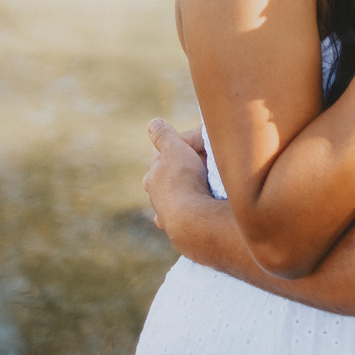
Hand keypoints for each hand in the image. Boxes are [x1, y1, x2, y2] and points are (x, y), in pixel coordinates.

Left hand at [143, 117, 213, 249]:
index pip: (164, 154)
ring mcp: (166, 214)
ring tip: (194, 187)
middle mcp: (156, 195)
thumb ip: (164, 136)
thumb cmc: (184, 180)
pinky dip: (183, 213)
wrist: (191, 220)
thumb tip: (152, 123)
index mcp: (154, 174)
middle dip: (175, 170)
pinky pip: (179, 218)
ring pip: (170, 198)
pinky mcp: (178, 231)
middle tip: (195, 163)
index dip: (183, 145)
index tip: (202, 143)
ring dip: (179, 191)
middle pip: (164, 177)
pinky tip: (188, 213)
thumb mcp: (176, 149)